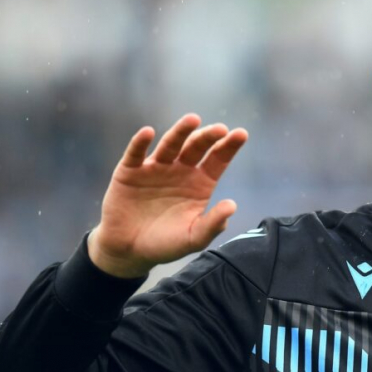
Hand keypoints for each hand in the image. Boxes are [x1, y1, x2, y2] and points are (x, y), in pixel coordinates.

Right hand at [88, 114, 247, 277]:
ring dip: (180, 131)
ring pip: (170, 145)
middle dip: (208, 137)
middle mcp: (181, 170)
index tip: (241, 133)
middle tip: (220, 129)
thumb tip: (232, 206)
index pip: (218, 159)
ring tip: (193, 120)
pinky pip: (135, 154)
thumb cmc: (166, 244)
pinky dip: (140, 142)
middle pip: (196, 147)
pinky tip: (148, 132)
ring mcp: (156, 168)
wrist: (130, 251)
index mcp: (200, 183)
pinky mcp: (130, 171)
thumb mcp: (194, 238)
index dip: (229, 146)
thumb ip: (212, 224)